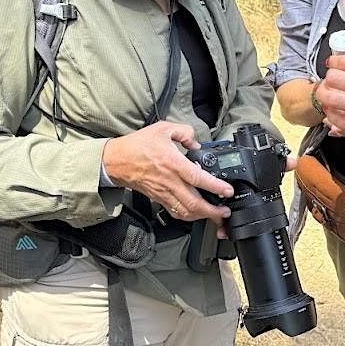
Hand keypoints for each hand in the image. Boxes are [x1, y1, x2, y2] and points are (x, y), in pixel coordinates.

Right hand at [101, 122, 233, 224]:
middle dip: (212, 211)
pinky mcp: (158, 199)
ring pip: (185, 211)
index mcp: (173, 164)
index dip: (215, 187)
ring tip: (214, 215)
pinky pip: (175, 212)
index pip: (198, 179)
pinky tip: (195, 214)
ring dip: (202, 216)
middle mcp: (169, 182)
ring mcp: (163, 193)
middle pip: (194, 203)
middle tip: (225, 211)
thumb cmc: (137, 146)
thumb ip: (184, 132)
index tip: (227, 191)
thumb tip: (195, 142)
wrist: (117, 161)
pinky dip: (188, 216)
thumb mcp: (162, 129)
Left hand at [319, 44, 344, 145]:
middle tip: (331, 79)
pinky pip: (342, 123)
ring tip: (328, 95)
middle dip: (328, 77)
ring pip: (333, 100)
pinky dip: (332, 118)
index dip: (334, 60)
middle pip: (334, 79)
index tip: (334, 62)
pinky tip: (334, 113)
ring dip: (325, 97)